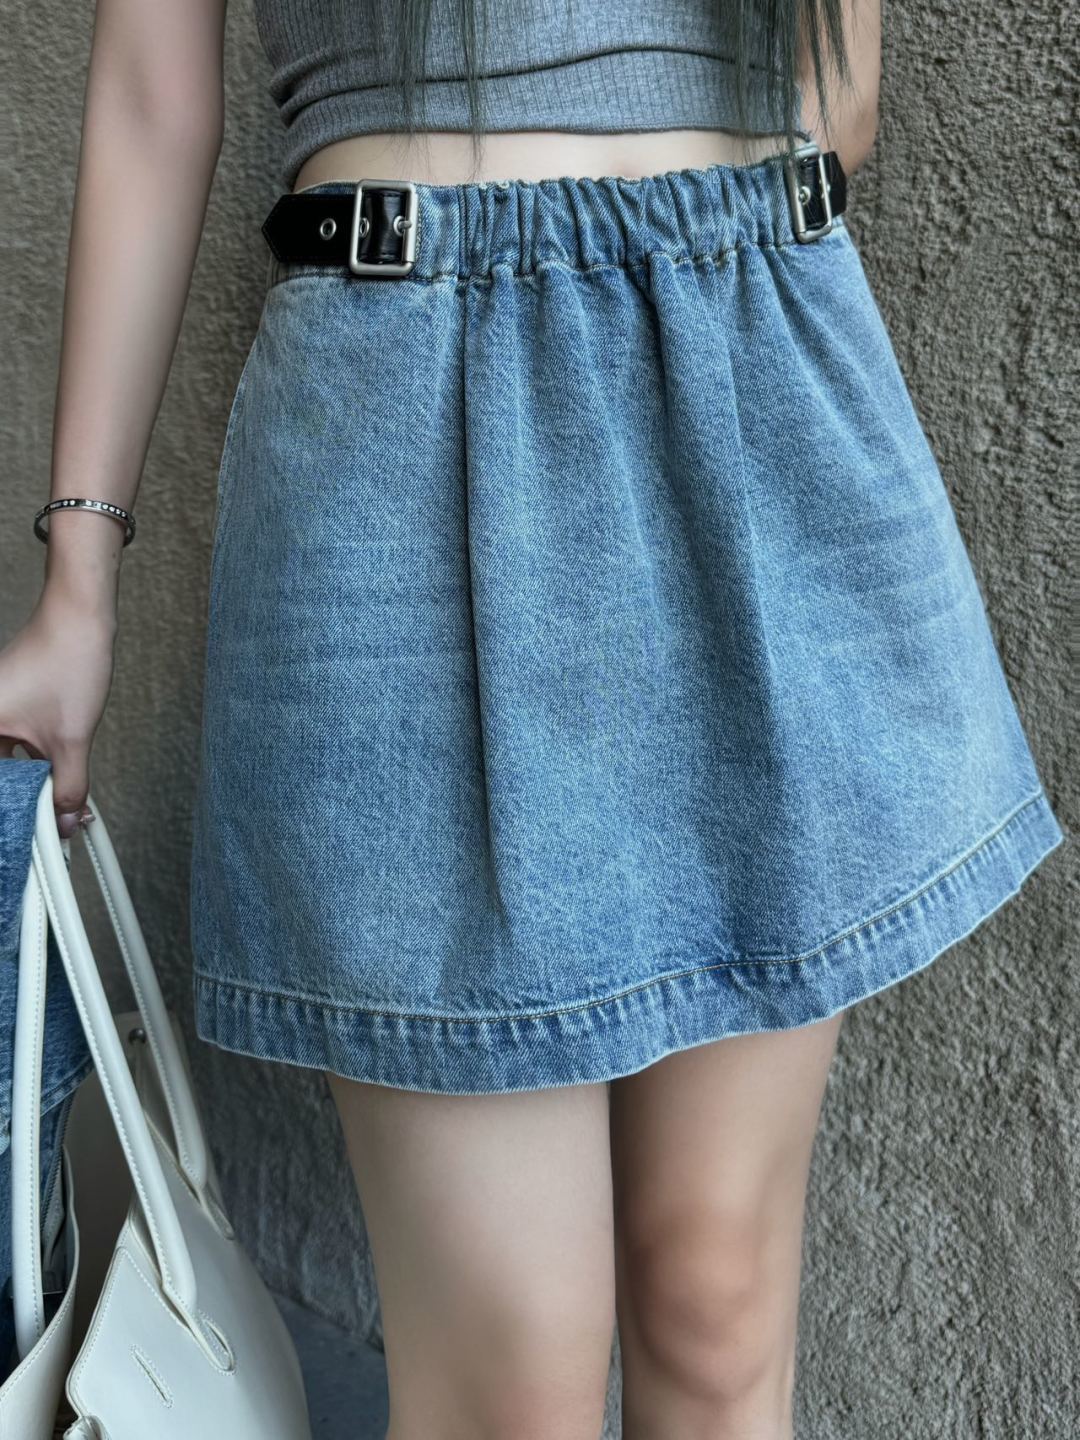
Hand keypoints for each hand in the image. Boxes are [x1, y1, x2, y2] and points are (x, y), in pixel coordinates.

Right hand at [0, 586, 118, 837]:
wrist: (78, 617)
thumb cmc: (66, 663)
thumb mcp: (70, 738)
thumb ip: (67, 786)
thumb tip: (64, 821)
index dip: (10, 813)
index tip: (23, 838)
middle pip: (1, 775)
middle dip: (20, 802)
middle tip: (45, 826)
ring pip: (5, 762)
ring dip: (28, 784)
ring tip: (52, 810)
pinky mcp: (6, 705)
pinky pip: (10, 745)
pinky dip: (29, 764)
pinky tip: (52, 779)